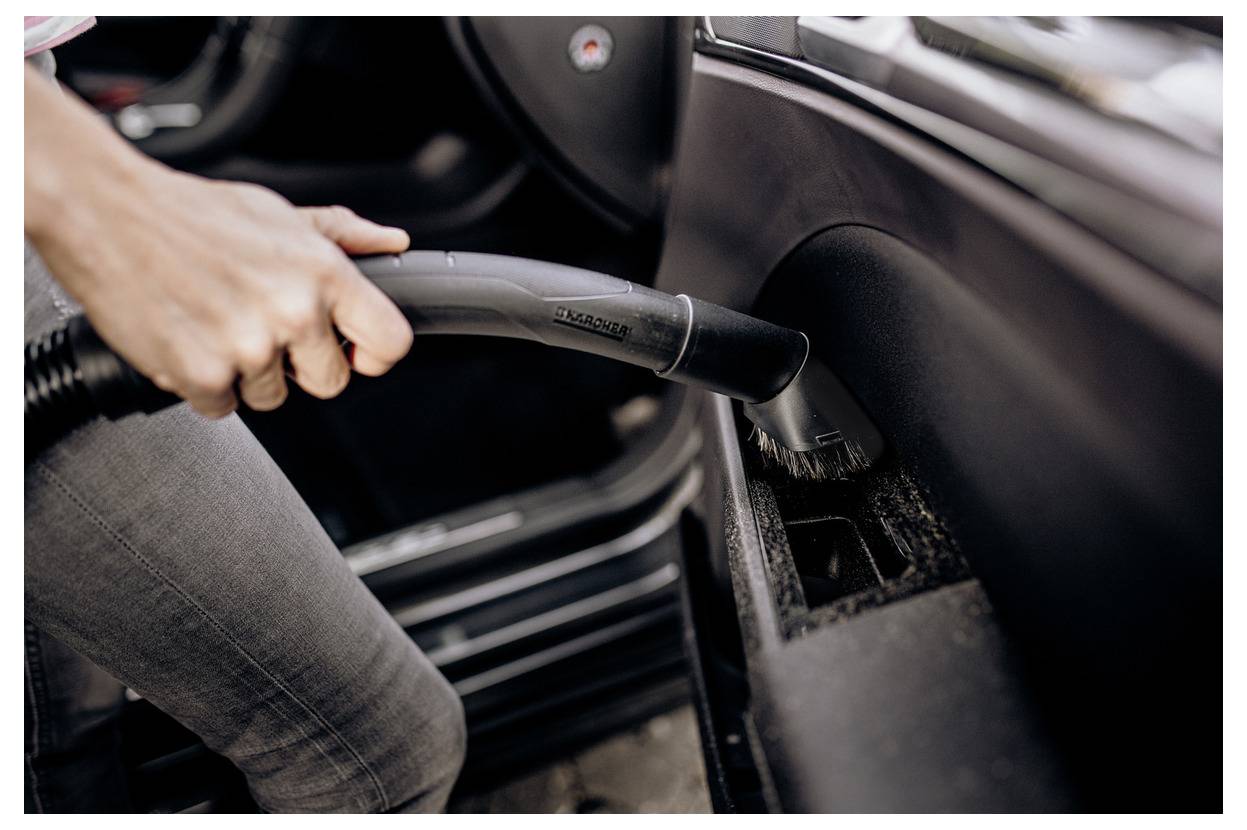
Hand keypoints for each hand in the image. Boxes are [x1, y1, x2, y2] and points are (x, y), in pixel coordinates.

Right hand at [25, 64, 413, 416]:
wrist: (105, 213)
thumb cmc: (191, 213)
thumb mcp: (279, 213)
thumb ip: (341, 235)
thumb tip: (391, 244)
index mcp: (322, 273)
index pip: (391, 341)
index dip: (374, 353)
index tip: (355, 351)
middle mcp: (293, 311)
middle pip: (332, 382)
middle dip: (301, 366)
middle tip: (265, 330)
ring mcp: (249, 347)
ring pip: (273, 397)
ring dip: (247, 374)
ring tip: (218, 323)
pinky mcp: (202, 374)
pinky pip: (223, 407)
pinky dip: (206, 384)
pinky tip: (192, 340)